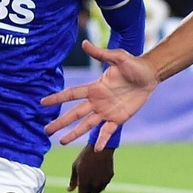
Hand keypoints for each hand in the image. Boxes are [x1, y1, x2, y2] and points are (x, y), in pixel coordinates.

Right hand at [42, 40, 159, 145]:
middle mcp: (97, 101)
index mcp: (94, 88)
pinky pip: (108, 131)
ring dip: (74, 133)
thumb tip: (84, 43)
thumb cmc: (133, 64)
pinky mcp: (118, 118)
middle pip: (74, 114)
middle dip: (60, 122)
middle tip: (46, 130)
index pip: (71, 94)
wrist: (150, 75)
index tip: (42, 103)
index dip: (57, 98)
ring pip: (87, 125)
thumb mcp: (117, 57)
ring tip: (62, 141)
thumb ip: (101, 53)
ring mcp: (106, 111)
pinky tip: (96, 149)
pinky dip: (101, 140)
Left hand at [68, 143, 114, 192]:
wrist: (101, 147)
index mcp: (84, 182)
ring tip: (91, 176)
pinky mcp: (109, 177)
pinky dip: (100, 181)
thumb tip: (69, 190)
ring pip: (97, 190)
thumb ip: (73, 180)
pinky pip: (103, 183)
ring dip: (93, 187)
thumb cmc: (85, 156)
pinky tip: (98, 171)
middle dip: (85, 190)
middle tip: (84, 180)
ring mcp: (103, 181)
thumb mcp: (75, 166)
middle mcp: (94, 184)